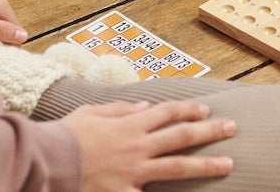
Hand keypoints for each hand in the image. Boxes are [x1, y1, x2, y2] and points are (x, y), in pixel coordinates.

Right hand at [63, 99, 235, 190]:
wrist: (47, 163)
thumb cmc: (66, 136)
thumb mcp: (91, 112)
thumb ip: (119, 109)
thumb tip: (143, 106)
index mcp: (130, 123)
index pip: (167, 112)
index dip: (188, 109)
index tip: (206, 110)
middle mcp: (138, 146)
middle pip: (181, 136)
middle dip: (210, 132)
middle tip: (232, 128)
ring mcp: (134, 172)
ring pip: (178, 166)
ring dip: (206, 165)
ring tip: (228, 164)